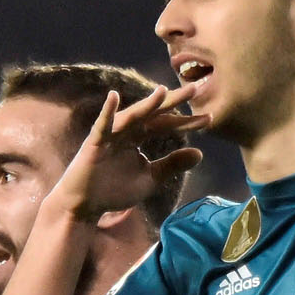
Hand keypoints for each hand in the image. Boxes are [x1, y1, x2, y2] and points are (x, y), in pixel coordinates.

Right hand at [50, 85, 208, 222]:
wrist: (85, 205)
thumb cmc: (114, 190)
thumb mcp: (150, 178)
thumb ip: (172, 165)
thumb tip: (199, 153)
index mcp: (139, 136)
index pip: (166, 124)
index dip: (187, 122)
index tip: (209, 119)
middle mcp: (126, 130)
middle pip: (153, 113)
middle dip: (173, 102)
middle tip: (195, 89)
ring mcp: (110, 134)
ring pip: (132, 116)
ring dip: (146, 104)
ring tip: (163, 92)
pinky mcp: (95, 142)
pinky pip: (102, 125)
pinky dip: (107, 111)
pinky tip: (113, 96)